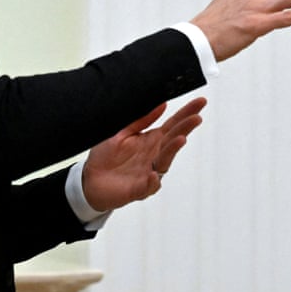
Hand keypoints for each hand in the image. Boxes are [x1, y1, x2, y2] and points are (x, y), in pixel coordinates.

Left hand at [80, 97, 206, 211]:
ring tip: (180, 139)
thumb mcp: (122, 132)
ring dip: (173, 150)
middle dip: (186, 128)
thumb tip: (162, 103)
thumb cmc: (106, 157)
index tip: (200, 102)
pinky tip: (154, 175)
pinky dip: (152, 181)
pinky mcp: (138, 189)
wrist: (90, 180)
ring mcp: (149, 172)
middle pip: (174, 140)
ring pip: (165, 161)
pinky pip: (148, 186)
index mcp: (152, 140)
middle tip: (196, 118)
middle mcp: (154, 155)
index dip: (187, 113)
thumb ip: (142, 120)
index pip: (173, 125)